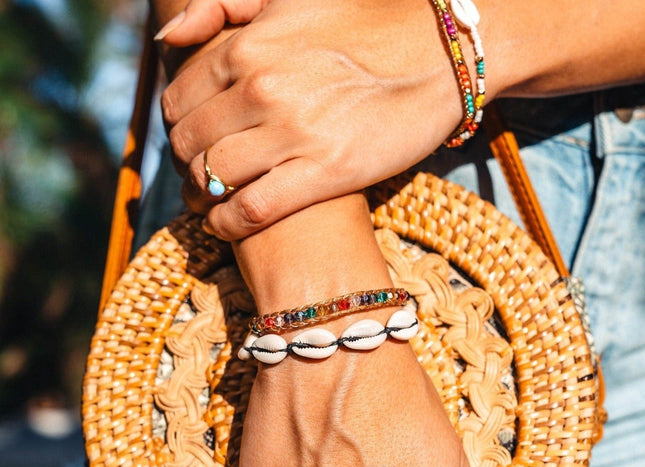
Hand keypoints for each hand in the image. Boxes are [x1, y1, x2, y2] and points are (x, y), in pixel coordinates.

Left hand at [160, 0, 462, 240]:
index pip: (179, 99)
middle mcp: (262, 87)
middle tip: (198, 177)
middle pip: (190, 142)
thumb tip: (166, 36)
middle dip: (186, 164)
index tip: (192, 141)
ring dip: (201, 198)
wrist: (437, 59)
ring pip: (214, 178)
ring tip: (208, 203)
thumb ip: (221, 6)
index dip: (178, 127)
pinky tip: (223, 226)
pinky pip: (251, 209)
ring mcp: (292, 133)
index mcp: (248, 46)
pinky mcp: (323, 174)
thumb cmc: (364, 28)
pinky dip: (226, 224)